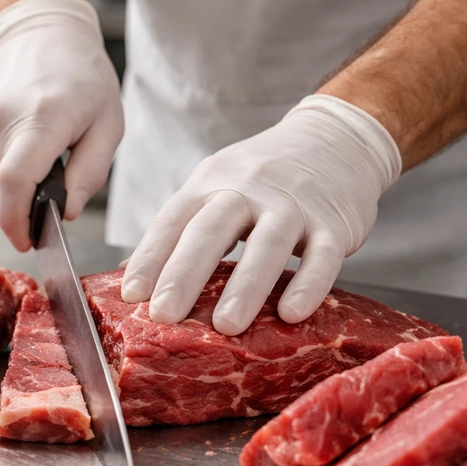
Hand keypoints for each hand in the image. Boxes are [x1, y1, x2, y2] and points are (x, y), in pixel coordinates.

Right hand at [0, 0, 123, 250]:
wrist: (42, 30)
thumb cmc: (83, 77)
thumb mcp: (109, 125)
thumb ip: (90, 174)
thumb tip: (66, 212)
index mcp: (42, 118)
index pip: (13, 184)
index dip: (16, 222)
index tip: (28, 241)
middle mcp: (2, 119)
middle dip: (20, 211)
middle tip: (47, 200)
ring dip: (12, 189)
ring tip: (40, 163)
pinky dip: (2, 168)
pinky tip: (22, 145)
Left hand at [120, 95, 401, 334]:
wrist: (336, 138)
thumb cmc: (263, 179)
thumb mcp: (215, 189)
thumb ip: (180, 230)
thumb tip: (130, 279)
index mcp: (209, 184)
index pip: (172, 221)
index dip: (150, 258)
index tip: (130, 296)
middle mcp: (247, 189)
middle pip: (211, 231)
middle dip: (184, 274)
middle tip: (164, 315)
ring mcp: (293, 205)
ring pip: (267, 244)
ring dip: (245, 287)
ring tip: (225, 327)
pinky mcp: (334, 223)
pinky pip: (323, 256)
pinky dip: (308, 285)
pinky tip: (292, 314)